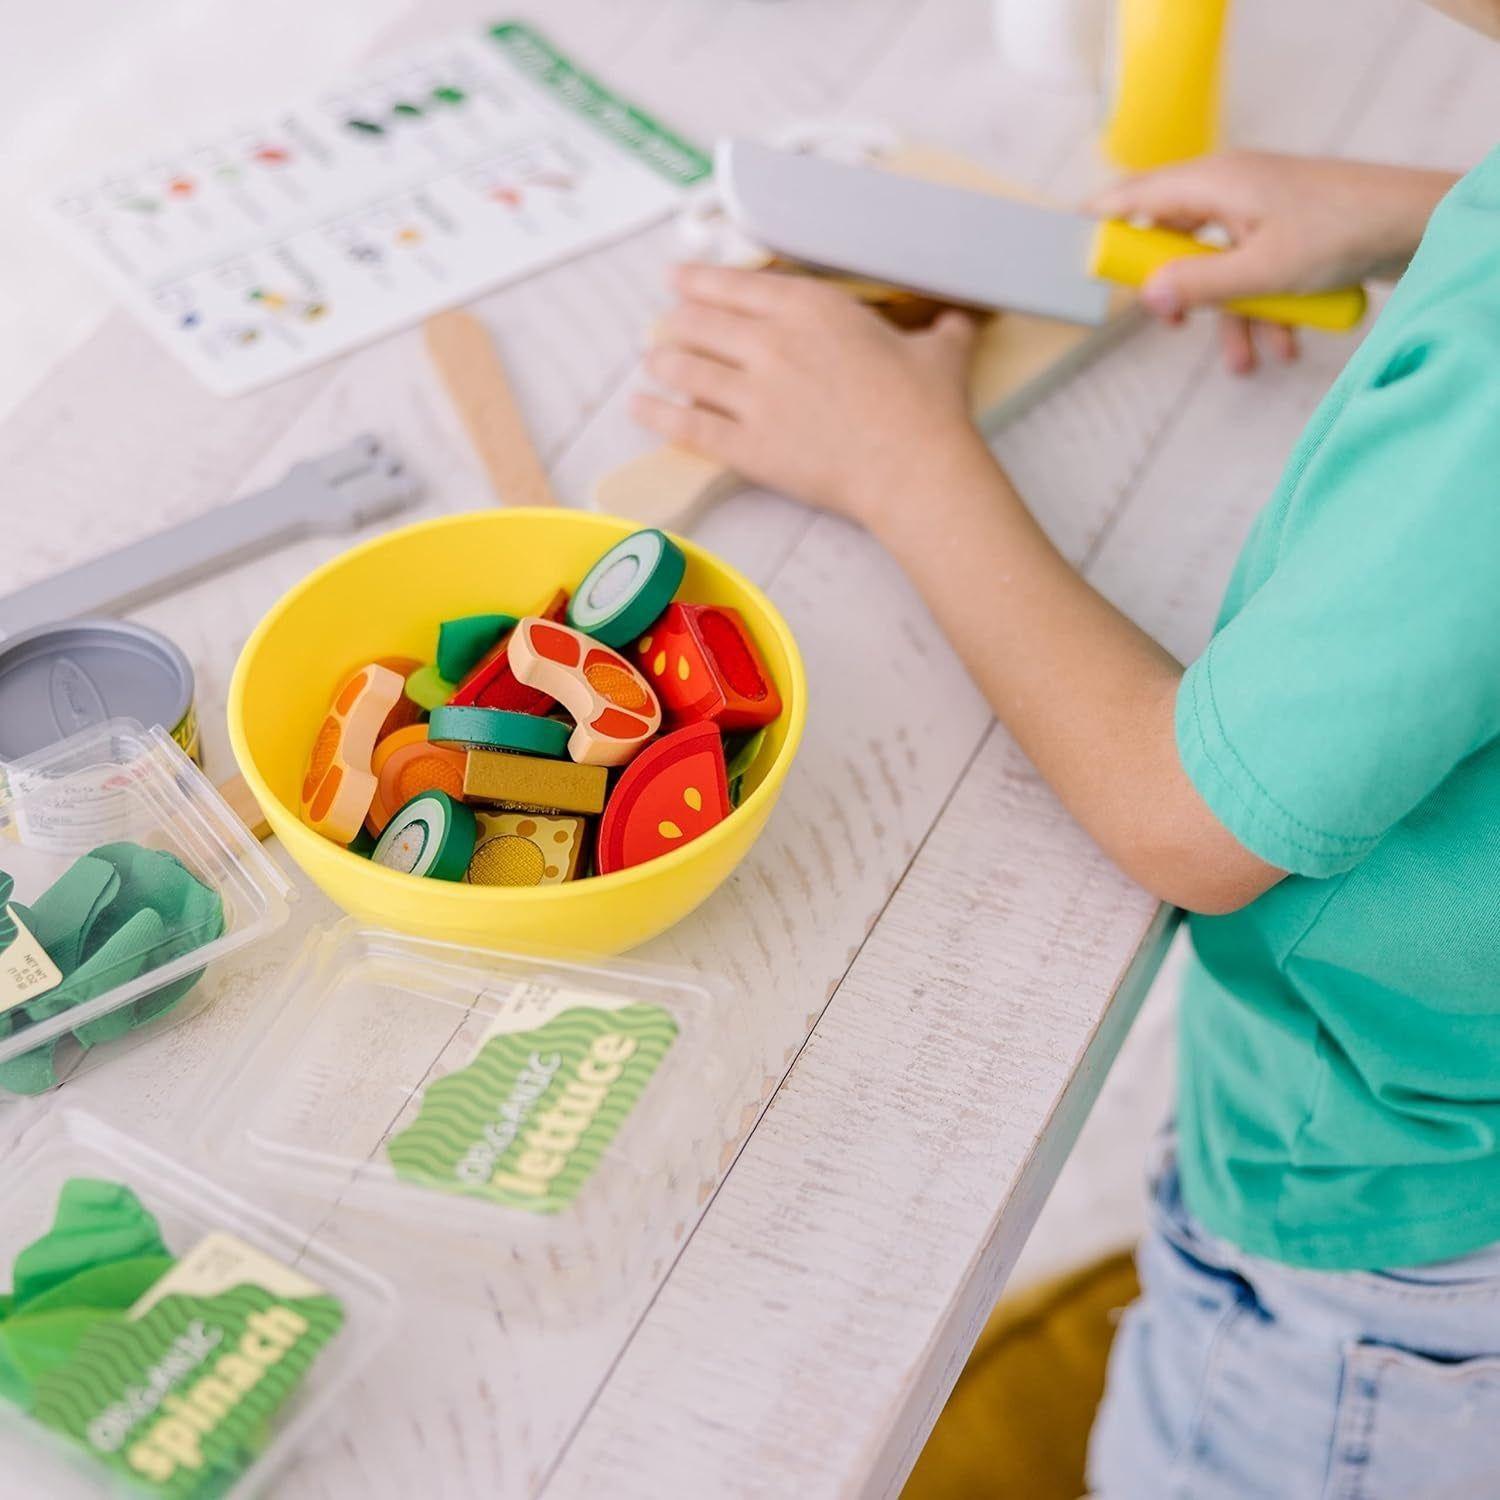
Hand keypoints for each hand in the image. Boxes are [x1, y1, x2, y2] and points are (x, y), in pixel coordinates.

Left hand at [631, 264, 986, 525]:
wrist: (913, 468)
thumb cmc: (929, 408)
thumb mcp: (941, 350)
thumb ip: (941, 327)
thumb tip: (962, 319)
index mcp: (812, 307)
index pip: (736, 284)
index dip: (700, 280)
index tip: (677, 278)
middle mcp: (771, 343)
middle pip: (700, 322)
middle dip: (677, 319)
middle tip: (665, 321)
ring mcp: (752, 394)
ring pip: (685, 367)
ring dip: (663, 360)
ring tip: (653, 359)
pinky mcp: (744, 444)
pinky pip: (685, 423)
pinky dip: (657, 413)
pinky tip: (640, 407)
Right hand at [1089, 151, 1456, 372]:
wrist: (1415, 226)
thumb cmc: (1343, 233)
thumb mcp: (1261, 272)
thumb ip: (1198, 287)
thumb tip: (1145, 299)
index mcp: (1214, 182)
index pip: (1134, 195)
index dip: (1099, 221)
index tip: (1067, 251)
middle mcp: (1229, 190)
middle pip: (1171, 239)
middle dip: (1176, 292)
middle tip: (1168, 324)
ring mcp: (1255, 211)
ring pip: (1215, 268)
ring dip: (1228, 318)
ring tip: (1244, 360)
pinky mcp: (1280, 232)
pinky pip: (1248, 275)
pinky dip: (1259, 312)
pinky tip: (1280, 346)